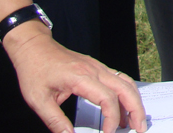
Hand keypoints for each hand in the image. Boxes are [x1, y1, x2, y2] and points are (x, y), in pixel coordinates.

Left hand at [3, 22, 146, 132]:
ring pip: (126, 82)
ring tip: (134, 119)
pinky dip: (126, 92)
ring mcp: (97, 67)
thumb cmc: (34, 70)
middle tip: (139, 128)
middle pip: (125, 88)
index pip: (107, 98)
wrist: (34, 47)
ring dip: (134, 100)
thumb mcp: (38, 100)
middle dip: (135, 109)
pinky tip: (123, 105)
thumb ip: (55, 121)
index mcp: (81, 77)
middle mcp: (94, 70)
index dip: (111, 118)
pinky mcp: (96, 67)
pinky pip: (119, 78)